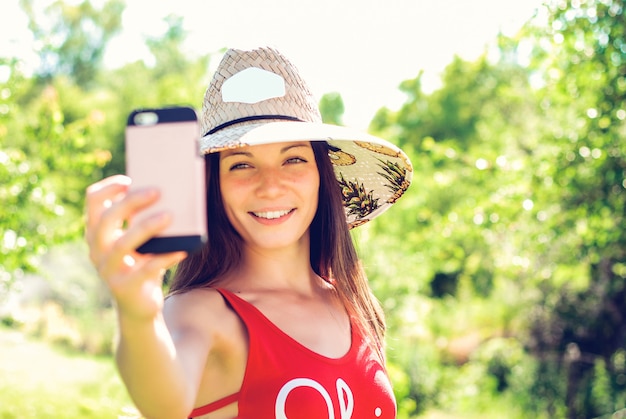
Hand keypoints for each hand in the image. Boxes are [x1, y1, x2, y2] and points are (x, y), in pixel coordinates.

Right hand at [85, 175, 186, 320]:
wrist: (139, 306)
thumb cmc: (142, 263)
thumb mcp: (140, 241)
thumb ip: (144, 220)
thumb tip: (168, 195)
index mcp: (97, 232)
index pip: (93, 201)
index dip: (109, 188)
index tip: (129, 179)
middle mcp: (97, 249)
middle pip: (107, 220)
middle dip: (131, 202)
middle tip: (157, 191)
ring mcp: (107, 270)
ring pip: (123, 244)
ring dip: (146, 227)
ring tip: (169, 216)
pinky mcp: (124, 288)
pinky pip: (144, 270)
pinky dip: (164, 258)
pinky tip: (181, 250)